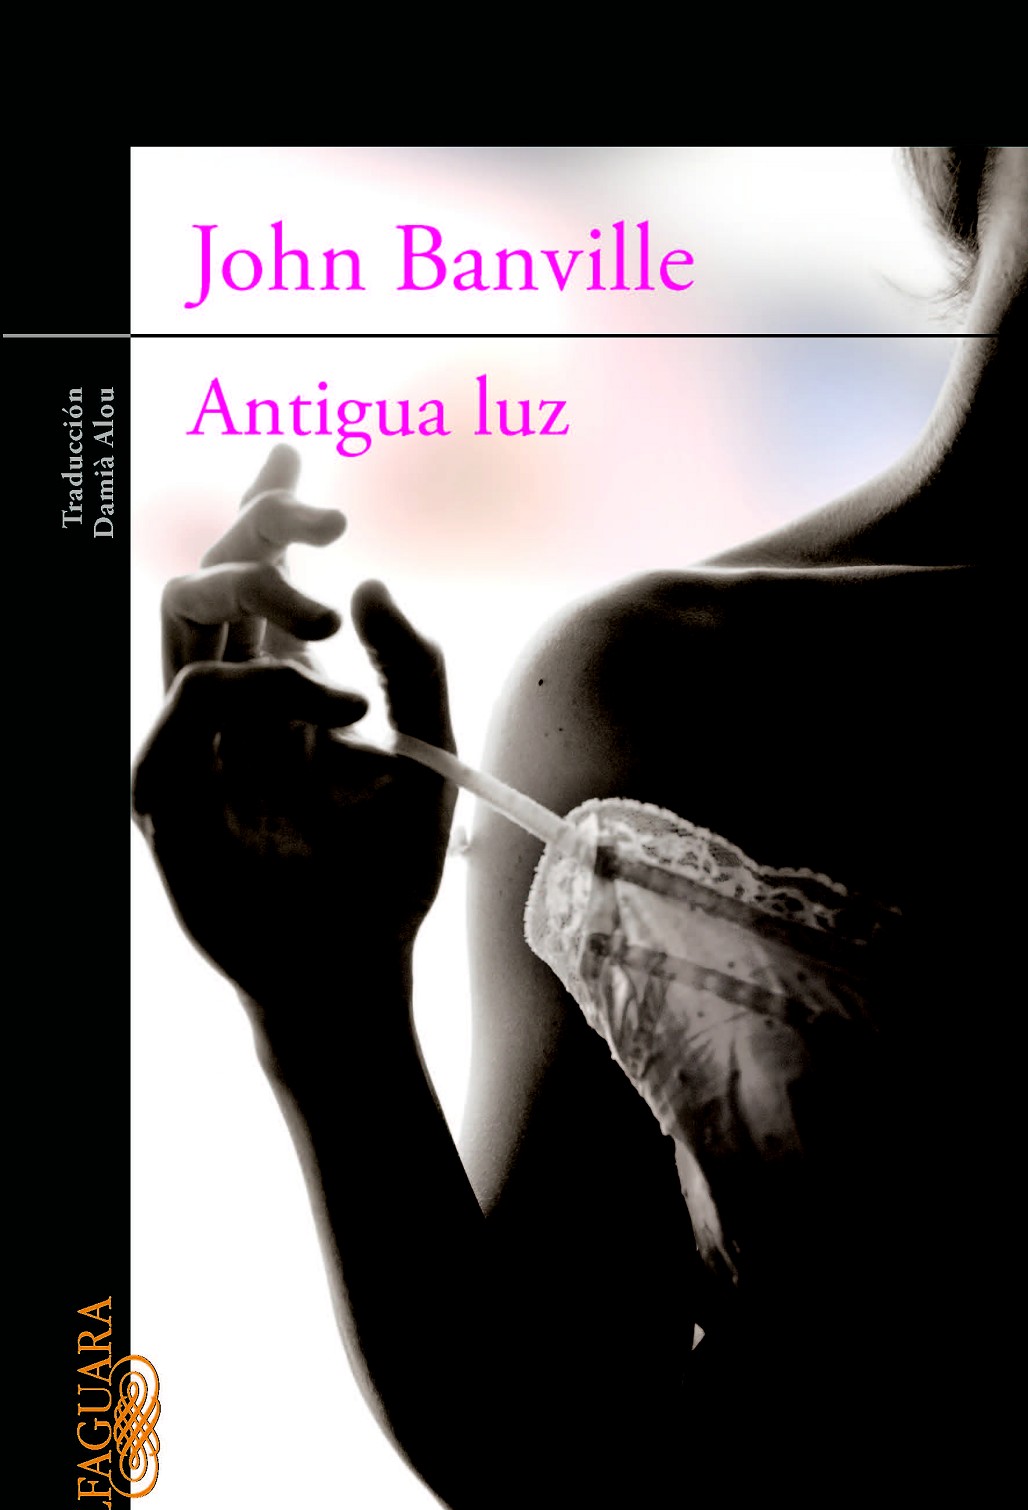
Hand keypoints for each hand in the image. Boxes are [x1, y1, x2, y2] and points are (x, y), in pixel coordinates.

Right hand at [133, 448, 455, 1007]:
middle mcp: (227, 711)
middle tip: (322, 516)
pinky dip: (263, 687)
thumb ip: (413, 667)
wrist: (356, 970)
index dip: (263, 516)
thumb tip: (370, 581)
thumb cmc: (386, 875)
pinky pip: (188, 702)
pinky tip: (337, 708)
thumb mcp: (426, 758)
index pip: (254, 582)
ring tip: (332, 631)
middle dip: (257, 527)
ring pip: (186, 620)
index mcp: (278, 692)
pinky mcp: (167, 795)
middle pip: (212, 582)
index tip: (296, 458)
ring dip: (254, 590)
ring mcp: (190, 748)